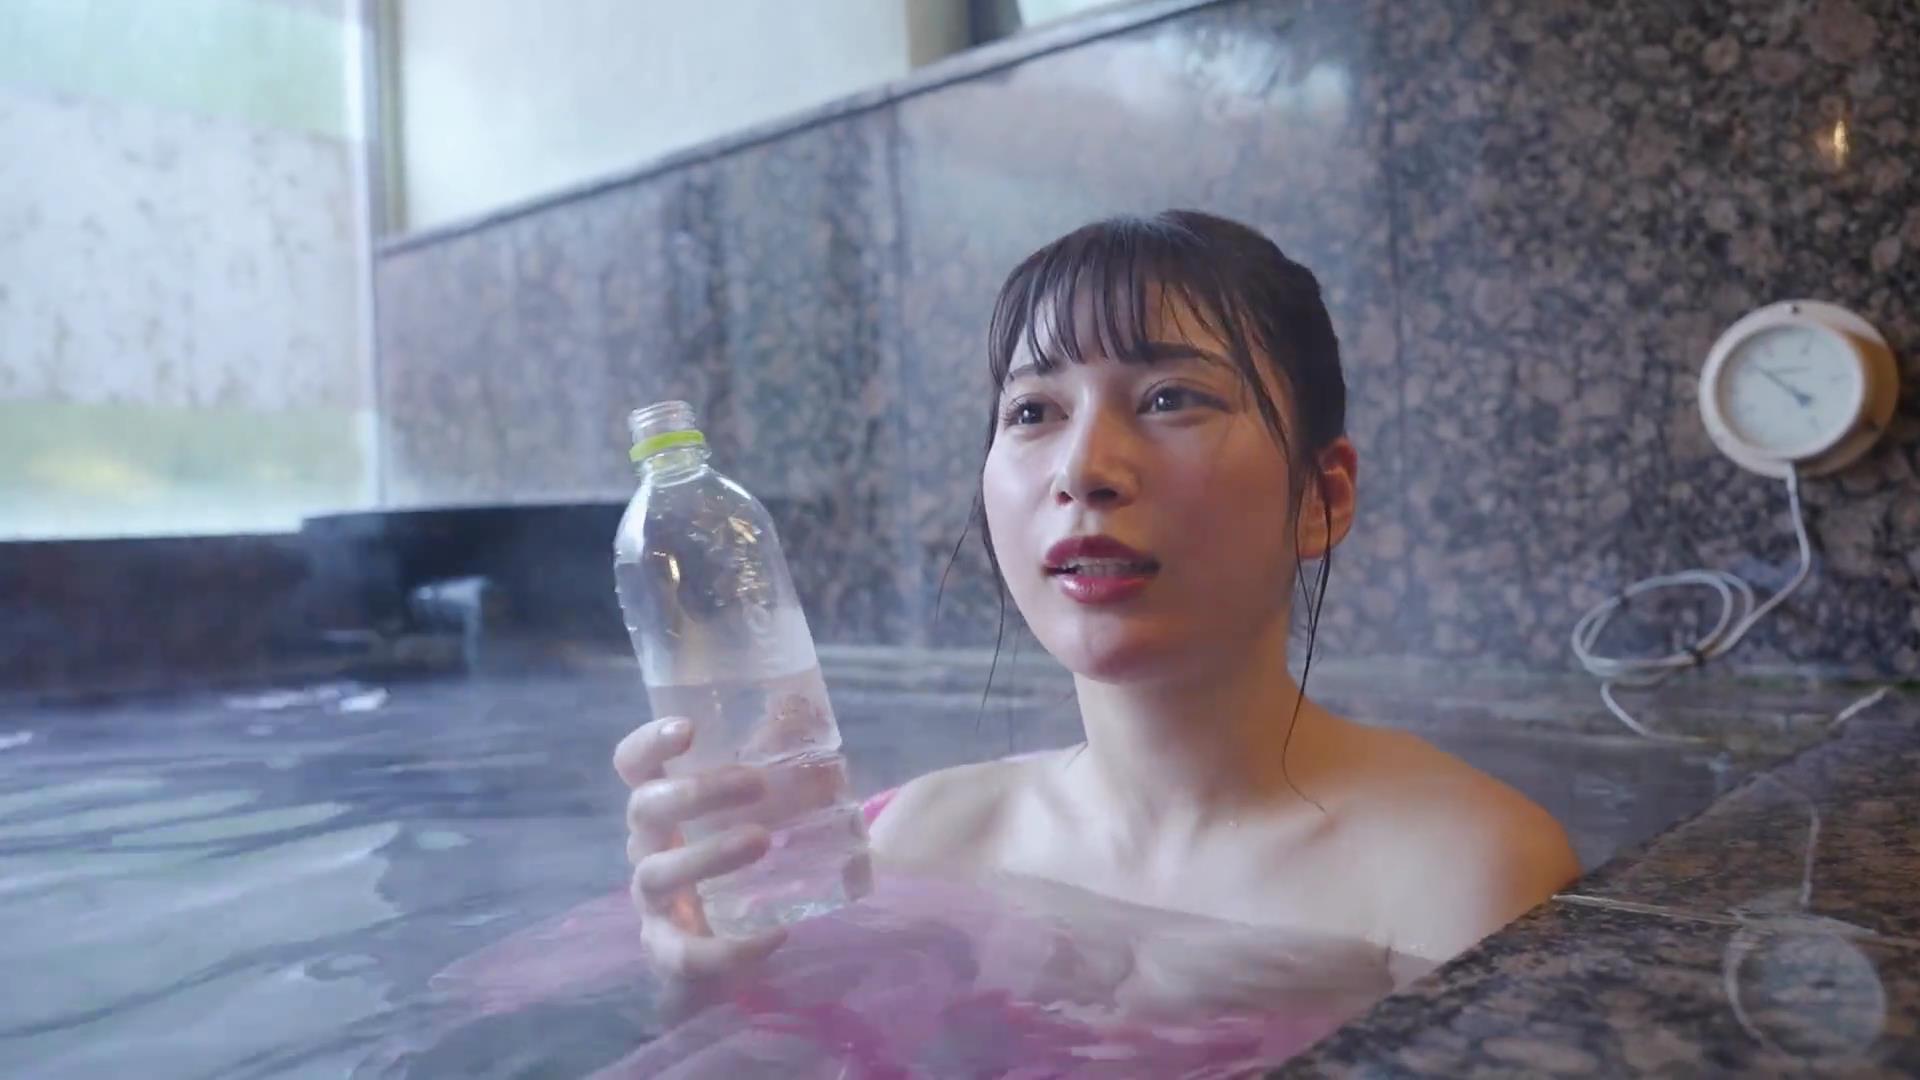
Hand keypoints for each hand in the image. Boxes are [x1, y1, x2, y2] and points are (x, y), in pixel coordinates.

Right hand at [614, 717, 786, 983]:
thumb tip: (801, 708)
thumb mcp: (771, 807)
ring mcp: (653, 904)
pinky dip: (728, 948)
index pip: (634, 766)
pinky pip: (685, 955)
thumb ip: (784, 763)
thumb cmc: (749, 858)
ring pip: (656, 875)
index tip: (688, 727)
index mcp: (664, 807)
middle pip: (645, 809)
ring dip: (707, 855)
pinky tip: (774, 933)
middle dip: (695, 791)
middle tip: (756, 783)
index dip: (648, 743)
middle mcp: (649, 849)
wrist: (744, 944)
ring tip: (762, 841)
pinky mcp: (670, 954)